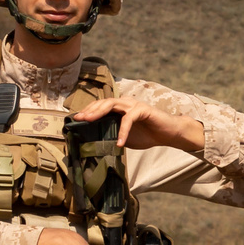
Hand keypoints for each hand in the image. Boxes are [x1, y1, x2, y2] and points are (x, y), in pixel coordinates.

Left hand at [79, 96, 204, 154]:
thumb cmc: (147, 134)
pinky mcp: (143, 110)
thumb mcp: (124, 136)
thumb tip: (94, 141)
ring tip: (89, 121)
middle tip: (78, 118)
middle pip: (103, 102)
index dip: (87, 111)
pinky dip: (123, 131)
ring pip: (112, 104)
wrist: (168, 134)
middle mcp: (125, 103)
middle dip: (89, 110)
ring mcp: (133, 105)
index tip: (75, 119)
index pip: (100, 106)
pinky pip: (128, 119)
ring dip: (99, 112)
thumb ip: (112, 134)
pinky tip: (119, 142)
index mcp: (119, 108)